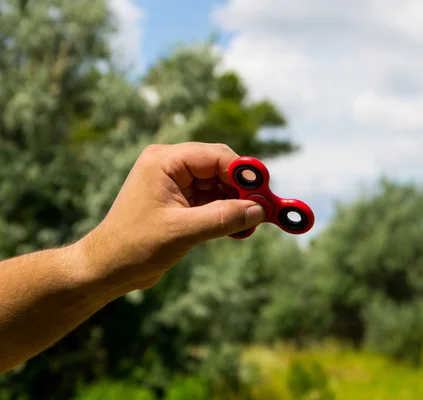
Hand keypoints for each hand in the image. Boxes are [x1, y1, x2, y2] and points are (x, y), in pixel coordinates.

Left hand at [76, 142, 264, 292]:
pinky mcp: (180, 201)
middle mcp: (171, 166)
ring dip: (237, 203)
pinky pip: (212, 200)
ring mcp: (176, 183)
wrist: (108, 268)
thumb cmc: (136, 246)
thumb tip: (259, 211)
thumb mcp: (183, 232)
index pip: (216, 156)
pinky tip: (240, 229)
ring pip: (220, 185)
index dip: (244, 173)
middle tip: (264, 210)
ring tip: (252, 224)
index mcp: (165, 161)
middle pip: (220, 168)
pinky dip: (227, 213)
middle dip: (243, 189)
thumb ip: (223, 218)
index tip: (266, 193)